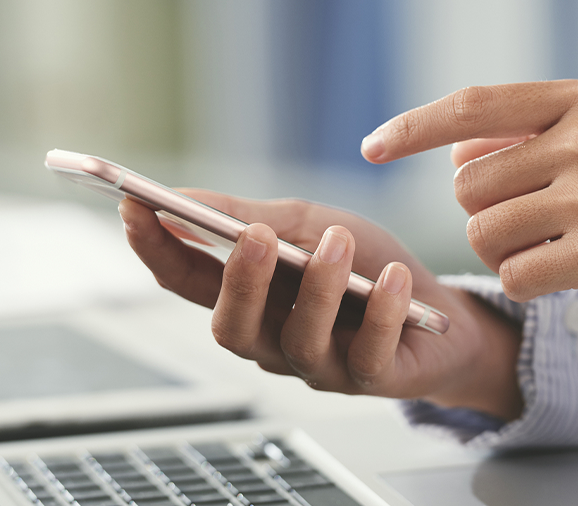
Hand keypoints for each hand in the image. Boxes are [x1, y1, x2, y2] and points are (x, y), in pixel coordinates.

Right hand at [119, 191, 522, 419]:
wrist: (444, 317)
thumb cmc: (367, 267)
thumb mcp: (311, 225)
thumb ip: (254, 216)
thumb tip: (186, 199)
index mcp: (250, 298)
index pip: (186, 281)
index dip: (155, 250)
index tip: (133, 209)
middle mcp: (273, 339)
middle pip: (231, 328)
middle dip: (238, 281)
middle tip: (253, 235)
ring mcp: (319, 365)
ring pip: (296, 341)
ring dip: (316, 287)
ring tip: (337, 241)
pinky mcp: (371, 378)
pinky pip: (366, 354)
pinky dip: (382, 312)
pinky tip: (394, 280)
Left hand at [361, 80, 577, 320]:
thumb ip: (531, 135)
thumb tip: (454, 152)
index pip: (471, 107)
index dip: (412, 128)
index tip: (371, 146)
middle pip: (467, 185)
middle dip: (484, 213)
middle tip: (534, 222)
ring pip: (482, 232)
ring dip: (504, 250)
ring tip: (556, 245)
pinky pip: (513, 274)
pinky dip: (526, 283)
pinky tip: (564, 274)